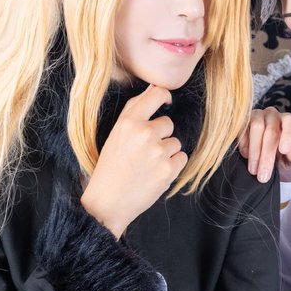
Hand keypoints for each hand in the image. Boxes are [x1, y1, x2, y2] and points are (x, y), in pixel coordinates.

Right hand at [81, 85, 187, 237]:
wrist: (108, 201)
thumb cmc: (110, 167)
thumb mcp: (115, 133)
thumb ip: (134, 109)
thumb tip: (153, 89)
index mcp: (129, 122)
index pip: (156, 94)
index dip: (164, 97)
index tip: (166, 103)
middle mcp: (144, 133)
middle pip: (168, 124)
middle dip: (161, 136)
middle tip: (144, 152)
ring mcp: (158, 152)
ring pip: (176, 143)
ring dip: (167, 153)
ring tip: (148, 165)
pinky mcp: (168, 169)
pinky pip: (182, 158)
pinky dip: (173, 166)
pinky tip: (156, 173)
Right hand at [238, 107, 290, 183]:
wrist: (264, 154)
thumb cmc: (279, 154)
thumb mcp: (290, 159)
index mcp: (288, 122)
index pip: (290, 123)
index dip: (288, 135)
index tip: (284, 150)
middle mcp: (273, 115)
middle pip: (271, 131)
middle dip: (267, 155)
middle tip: (264, 175)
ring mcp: (257, 115)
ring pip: (256, 127)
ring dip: (255, 151)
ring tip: (253, 169)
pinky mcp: (243, 120)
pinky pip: (242, 128)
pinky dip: (243, 143)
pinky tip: (245, 156)